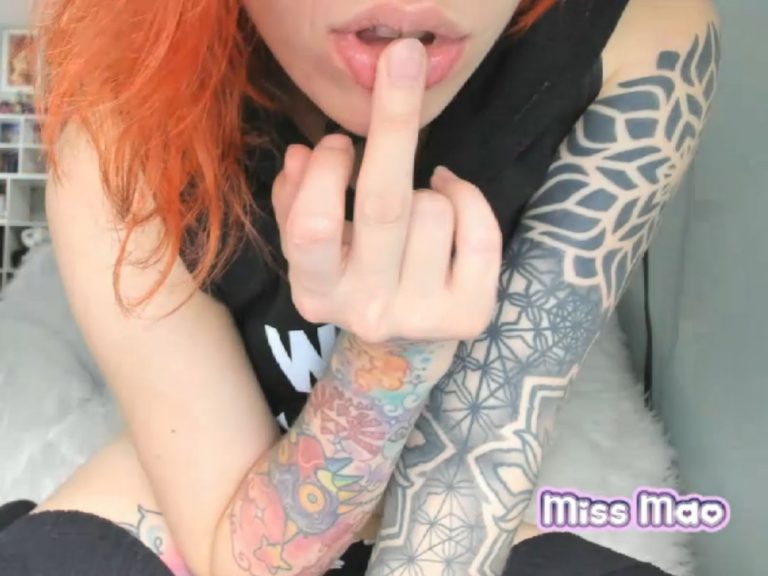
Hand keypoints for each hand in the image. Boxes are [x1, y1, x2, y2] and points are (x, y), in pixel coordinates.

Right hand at [272, 39, 501, 344]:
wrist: (399, 351)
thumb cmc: (353, 277)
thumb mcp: (313, 247)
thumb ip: (297, 200)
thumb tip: (306, 154)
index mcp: (316, 293)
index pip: (315, 226)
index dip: (328, 172)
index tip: (336, 140)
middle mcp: (368, 310)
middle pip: (384, 205)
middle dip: (394, 121)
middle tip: (402, 58)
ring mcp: (422, 315)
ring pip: (433, 206)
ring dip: (426, 187)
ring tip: (415, 207)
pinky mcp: (470, 313)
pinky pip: (479, 228)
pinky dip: (467, 197)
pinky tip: (449, 198)